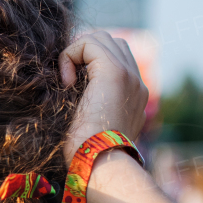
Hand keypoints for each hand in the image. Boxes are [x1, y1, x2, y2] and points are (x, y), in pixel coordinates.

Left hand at [59, 30, 148, 161]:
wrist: (101, 164)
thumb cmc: (89, 154)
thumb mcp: (95, 129)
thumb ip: (94, 109)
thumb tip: (72, 92)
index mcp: (135, 96)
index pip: (116, 58)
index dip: (89, 62)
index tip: (72, 86)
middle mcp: (136, 83)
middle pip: (109, 42)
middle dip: (84, 53)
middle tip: (68, 79)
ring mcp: (129, 75)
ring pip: (100, 39)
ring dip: (77, 54)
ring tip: (68, 82)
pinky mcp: (114, 71)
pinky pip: (88, 43)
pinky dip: (70, 56)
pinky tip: (67, 82)